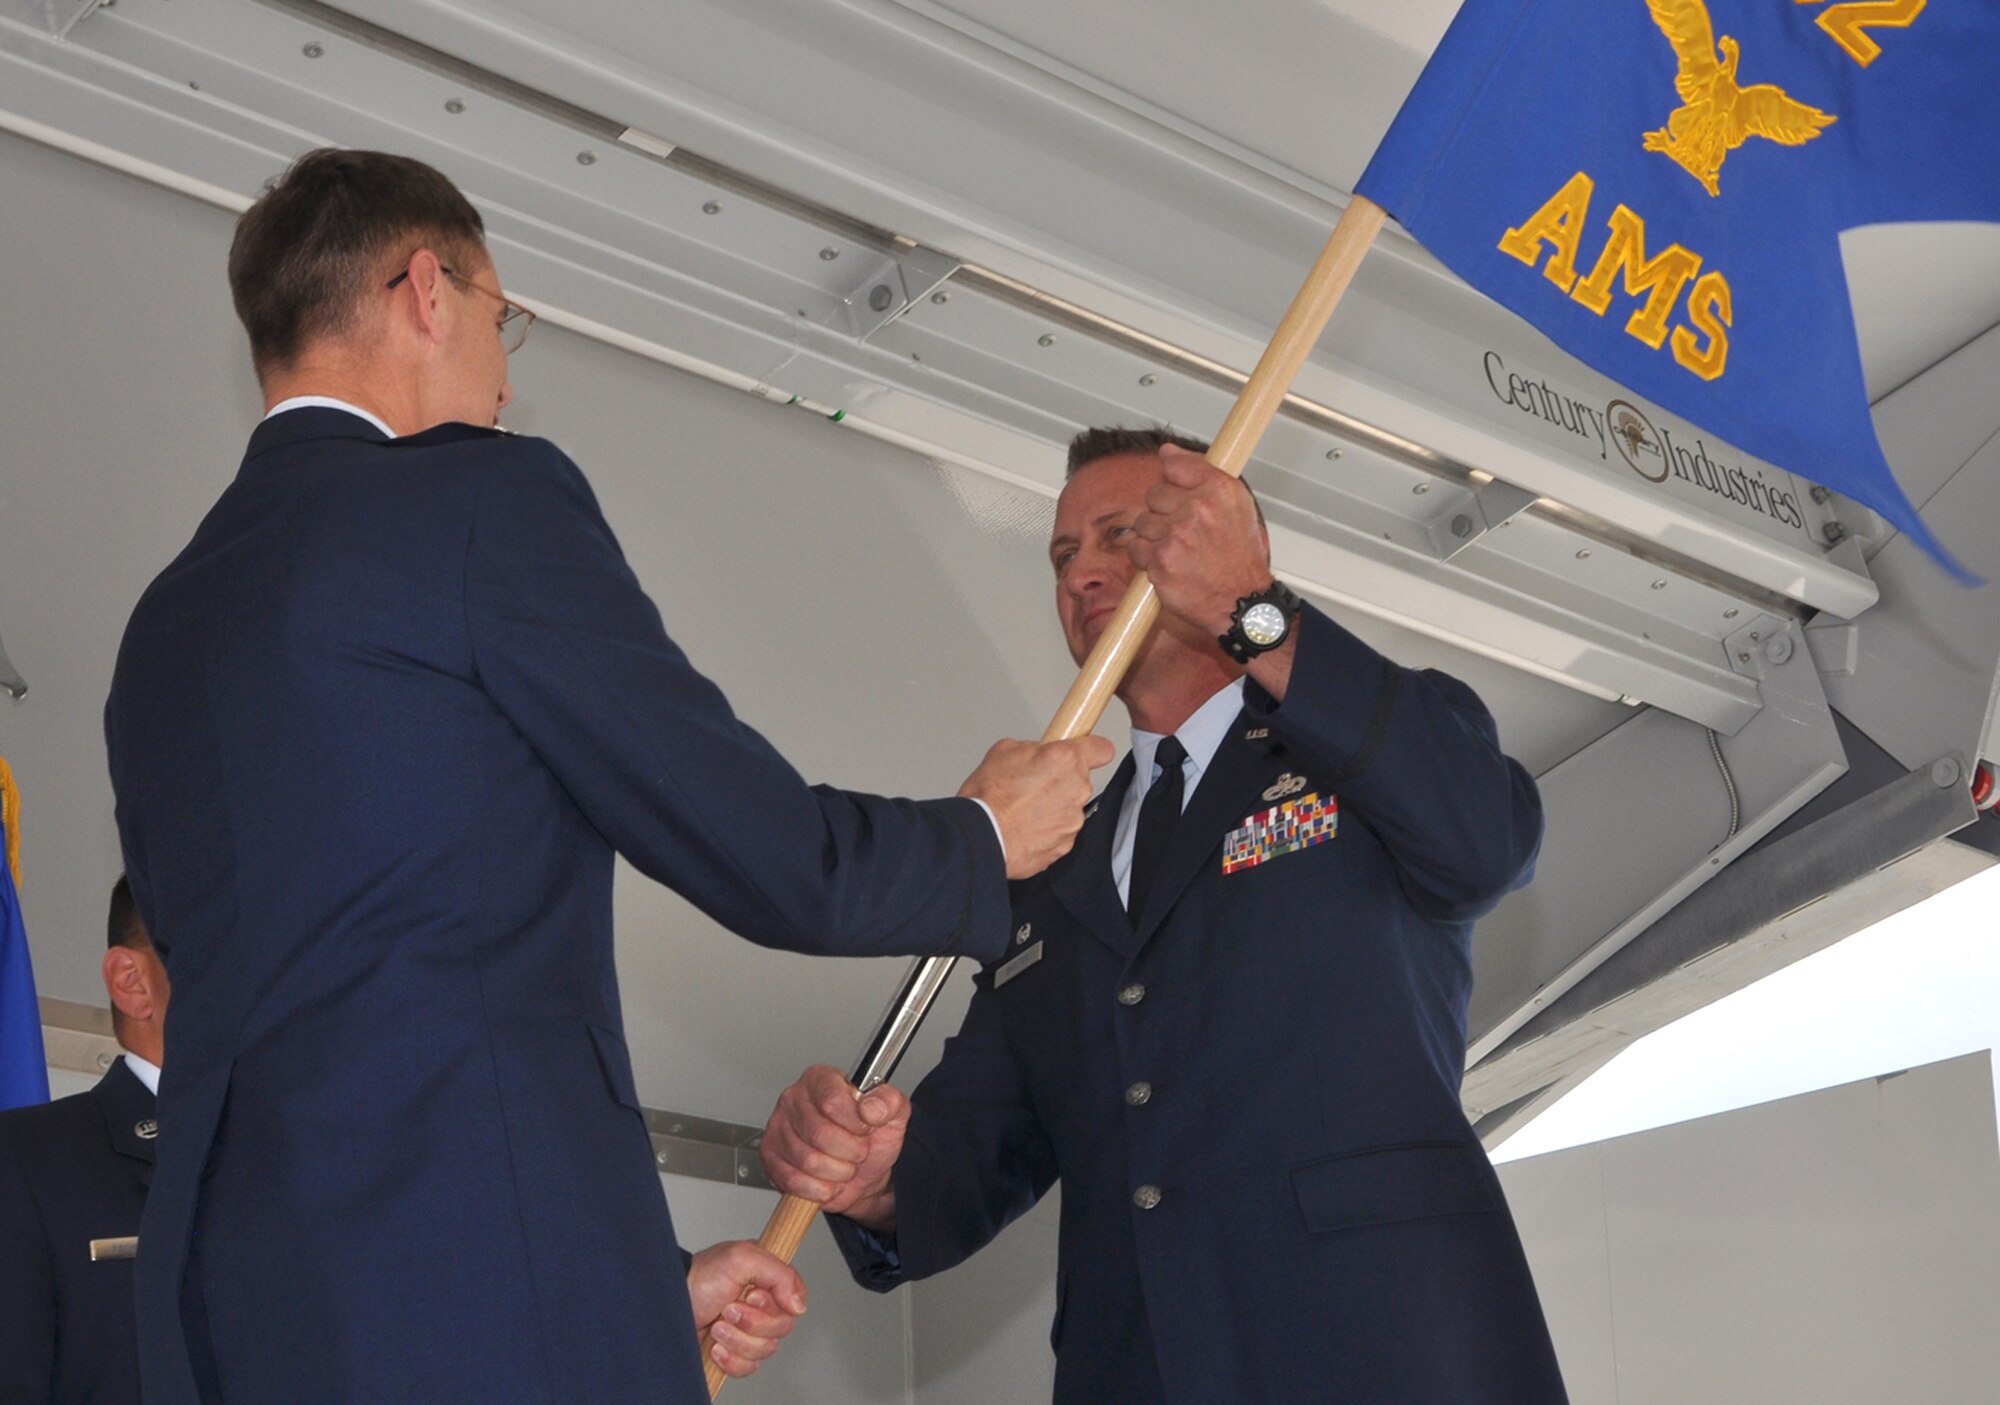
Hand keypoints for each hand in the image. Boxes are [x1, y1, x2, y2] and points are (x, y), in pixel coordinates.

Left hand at [687, 1240, 806, 1378]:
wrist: (669, 1302)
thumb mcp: (742, 1259)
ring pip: (765, 1350)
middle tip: (728, 1309)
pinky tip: (715, 1347)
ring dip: (737, 1339)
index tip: (753, 1295)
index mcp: (768, 1282)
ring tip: (717, 1325)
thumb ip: (780, 1274)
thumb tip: (799, 1305)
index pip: (795, 1302)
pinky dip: (731, 1360)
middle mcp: (761, 1307)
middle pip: (782, 1328)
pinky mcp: (735, 1353)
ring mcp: (748, 1332)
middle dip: (751, 1322)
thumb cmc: (700, 1277)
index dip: (776, 1305)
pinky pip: (748, 1367)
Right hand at [761, 1064, 907, 1230]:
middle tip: (857, 1150)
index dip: (854, 1122)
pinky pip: (793, 1180)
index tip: (866, 1128)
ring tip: (843, 1164)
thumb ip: (889, 1102)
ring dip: (837, 1172)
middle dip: (849, 1152)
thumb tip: (871, 1107)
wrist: (863, 1172)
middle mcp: (794, 1099)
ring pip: (808, 1160)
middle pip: (819, 1133)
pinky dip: (819, 1188)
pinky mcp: (770, 1156)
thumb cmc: (873, 1138)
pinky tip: (828, 1180)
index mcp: (821, 1079)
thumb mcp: (894, 1114)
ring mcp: (778, 1127)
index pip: (831, 1100)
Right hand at [960, 736, 1114, 878]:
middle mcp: (1076, 789)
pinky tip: (1024, 827)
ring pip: (1069, 808)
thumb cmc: (989, 797)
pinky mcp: (1065, 844)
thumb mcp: (1004, 751)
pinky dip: (1046, 830)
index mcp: (1065, 760)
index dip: (1094, 750)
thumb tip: (1036, 754)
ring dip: (1052, 807)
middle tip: (1032, 785)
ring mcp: (1073, 819)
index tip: (1090, 752)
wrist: (981, 836)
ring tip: (1023, 810)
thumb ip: (1032, 749)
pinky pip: (1060, 832)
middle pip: (1079, 780)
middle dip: (1059, 781)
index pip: (1101, 749)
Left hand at [1128, 445, 1273, 636]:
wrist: (1241, 601)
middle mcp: (1197, 509)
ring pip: (1142, 522)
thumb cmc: (1239, 556)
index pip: (1174, 464)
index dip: (1174, 482)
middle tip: (1187, 533)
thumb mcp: (1235, 503)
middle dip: (1165, 512)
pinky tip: (1170, 564)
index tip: (1181, 495)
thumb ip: (1199, 471)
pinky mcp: (1159, 561)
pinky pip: (1136, 548)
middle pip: (1154, 494)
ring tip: (1180, 551)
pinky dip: (1147, 558)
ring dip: (1155, 536)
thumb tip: (1167, 451)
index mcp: (1218, 489)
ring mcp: (1176, 536)